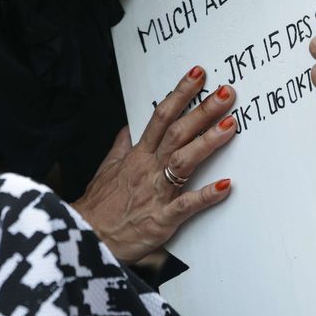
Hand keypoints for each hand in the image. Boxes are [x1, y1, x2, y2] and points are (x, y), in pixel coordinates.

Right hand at [71, 66, 236, 263]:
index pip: (161, 117)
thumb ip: (120, 148)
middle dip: (203, 111)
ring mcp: (155, 193)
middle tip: (227, 93)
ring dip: (207, 142)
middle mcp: (148, 169)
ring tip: (230, 125)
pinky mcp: (161, 219)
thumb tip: (127, 128)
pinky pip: (186, 205)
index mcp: (137, 156)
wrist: (85, 240)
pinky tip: (226, 185)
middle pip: (177, 132)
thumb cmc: (98, 208)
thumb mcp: (105, 170)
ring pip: (184, 160)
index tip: (198, 75)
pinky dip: (206, 195)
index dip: (180, 94)